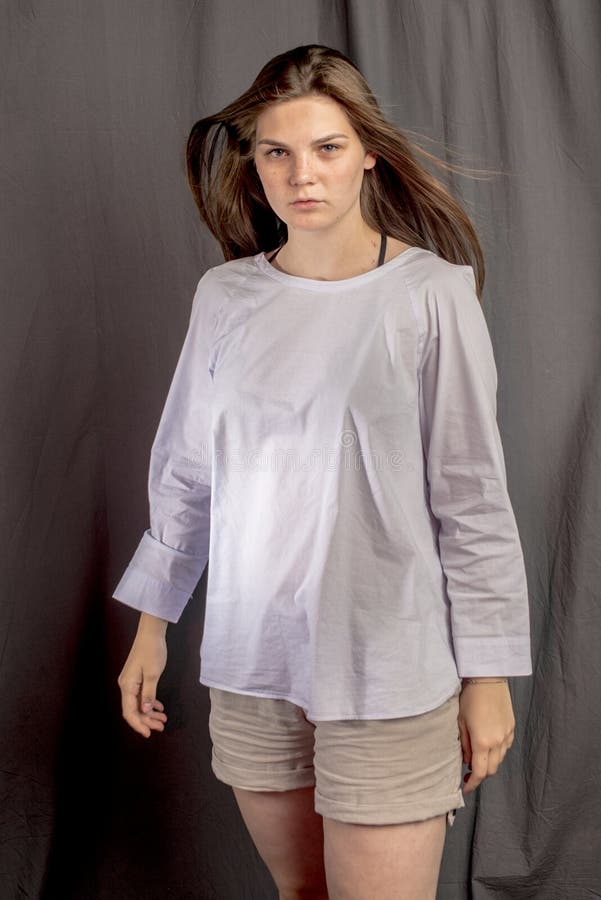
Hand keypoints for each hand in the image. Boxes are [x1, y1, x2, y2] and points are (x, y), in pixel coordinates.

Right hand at [117, 614, 168, 737]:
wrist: (151, 633)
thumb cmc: (152, 651)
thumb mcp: (153, 674)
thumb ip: (149, 694)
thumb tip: (146, 711)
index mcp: (127, 686)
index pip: (130, 712)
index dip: (138, 725)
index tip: (149, 734)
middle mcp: (126, 685)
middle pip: (134, 710)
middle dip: (147, 720)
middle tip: (161, 726)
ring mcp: (130, 682)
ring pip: (138, 703)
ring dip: (150, 713)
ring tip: (163, 719)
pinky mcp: (136, 678)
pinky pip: (141, 695)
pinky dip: (150, 702)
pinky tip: (160, 707)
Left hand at [457, 680, 514, 794]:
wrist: (488, 679)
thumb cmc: (470, 697)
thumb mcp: (460, 722)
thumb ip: (464, 744)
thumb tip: (467, 760)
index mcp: (483, 742)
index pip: (479, 772)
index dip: (472, 783)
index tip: (465, 787)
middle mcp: (498, 741)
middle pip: (491, 770)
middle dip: (480, 775)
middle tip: (469, 773)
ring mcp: (507, 735)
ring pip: (499, 759)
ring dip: (489, 763)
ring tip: (477, 756)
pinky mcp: (512, 728)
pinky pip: (505, 747)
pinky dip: (497, 752)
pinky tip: (488, 745)